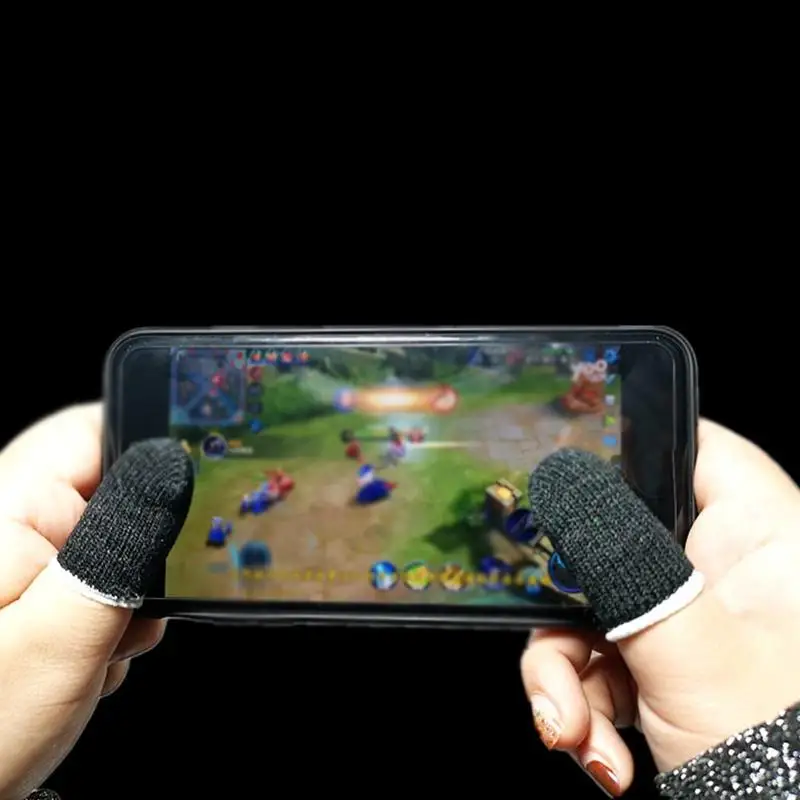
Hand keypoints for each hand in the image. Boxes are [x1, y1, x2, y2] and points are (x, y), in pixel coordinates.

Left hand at [0, 404, 185, 799]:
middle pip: (116, 485)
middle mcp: (8, 518)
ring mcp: (20, 554)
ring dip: (129, 588)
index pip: (97, 429)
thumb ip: (118, 544)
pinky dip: (112, 610)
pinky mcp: (34, 584)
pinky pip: (98, 571)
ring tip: (101, 643)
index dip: (157, 457)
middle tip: (128, 608)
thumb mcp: (60, 637)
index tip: (186, 512)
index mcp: (4, 505)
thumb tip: (169, 462)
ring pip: (117, 535)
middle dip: (146, 546)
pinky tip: (91, 652)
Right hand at [520, 420, 799, 794]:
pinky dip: (578, 703)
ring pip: (591, 607)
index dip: (619, 445)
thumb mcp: (691, 652)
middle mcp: (722, 571)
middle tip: (552, 643)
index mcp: (761, 538)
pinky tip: (594, 751)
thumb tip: (563, 481)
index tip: (552, 469)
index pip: (688, 447)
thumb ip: (624, 562)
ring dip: (562, 671)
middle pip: (612, 538)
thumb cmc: (786, 766)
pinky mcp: (661, 665)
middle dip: (566, 602)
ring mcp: (688, 621)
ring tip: (570, 731)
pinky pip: (595, 658)